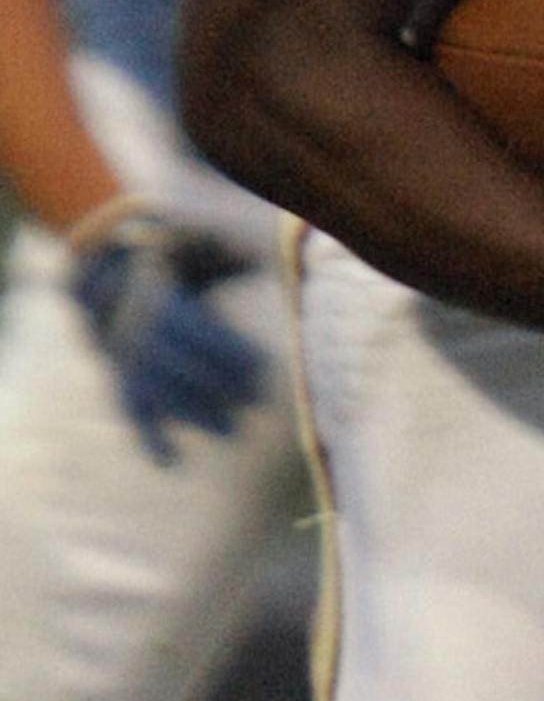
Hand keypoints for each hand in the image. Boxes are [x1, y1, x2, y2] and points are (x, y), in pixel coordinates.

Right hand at [68, 198, 269, 463]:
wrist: (125, 251)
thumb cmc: (188, 244)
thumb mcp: (208, 237)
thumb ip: (233, 246)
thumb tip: (271, 258)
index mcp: (149, 283)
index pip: (186, 325)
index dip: (224, 349)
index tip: (263, 367)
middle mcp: (127, 318)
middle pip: (169, 361)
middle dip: (214, 385)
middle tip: (257, 402)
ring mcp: (116, 349)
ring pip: (150, 388)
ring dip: (191, 413)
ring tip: (233, 432)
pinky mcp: (119, 371)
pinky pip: (130, 405)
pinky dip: (147, 436)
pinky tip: (170, 463)